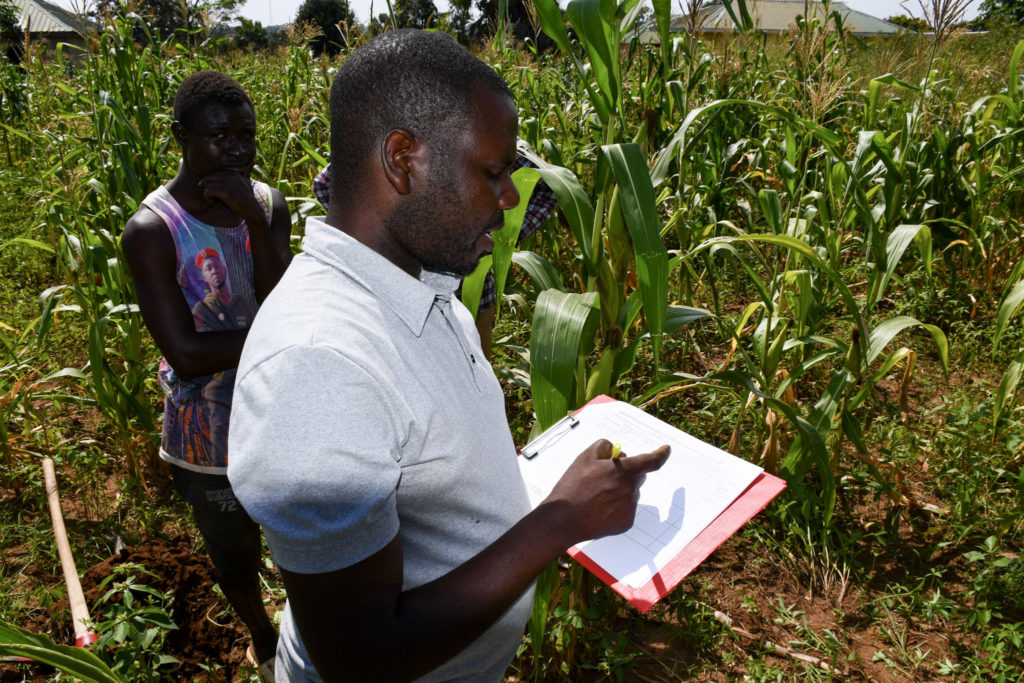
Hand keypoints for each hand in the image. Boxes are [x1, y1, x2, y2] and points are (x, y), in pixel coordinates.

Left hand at [198, 169, 261, 222]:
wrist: (253, 211)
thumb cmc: (244, 201)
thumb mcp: (241, 186)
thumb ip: (233, 179)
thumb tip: (217, 176)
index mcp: (234, 174)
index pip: (214, 173)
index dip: (207, 180)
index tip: (205, 188)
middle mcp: (232, 177)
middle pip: (209, 178)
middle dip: (206, 187)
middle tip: (208, 196)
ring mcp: (230, 184)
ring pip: (208, 186)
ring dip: (206, 195)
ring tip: (210, 201)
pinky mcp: (228, 193)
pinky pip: (209, 192)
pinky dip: (207, 198)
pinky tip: (211, 203)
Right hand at [542, 439, 669, 546]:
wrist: (563, 519)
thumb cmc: (573, 487)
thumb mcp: (585, 457)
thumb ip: (604, 446)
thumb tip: (616, 451)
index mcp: (623, 471)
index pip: (651, 461)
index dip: (661, 454)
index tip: (666, 450)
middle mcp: (631, 489)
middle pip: (638, 476)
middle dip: (627, 473)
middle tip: (605, 475)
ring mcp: (630, 507)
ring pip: (631, 492)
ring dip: (620, 490)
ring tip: (596, 495)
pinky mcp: (626, 522)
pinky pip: (627, 508)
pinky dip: (617, 506)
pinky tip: (599, 508)